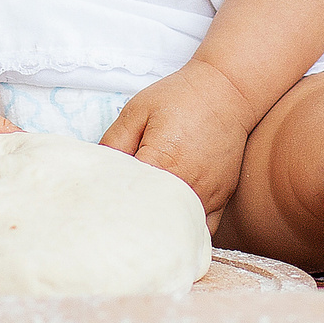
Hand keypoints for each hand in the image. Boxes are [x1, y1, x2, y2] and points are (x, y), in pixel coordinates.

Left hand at [101, 60, 263, 225]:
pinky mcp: (221, 199)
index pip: (128, 195)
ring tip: (139, 225)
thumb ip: (113, 142)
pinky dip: (184, 232)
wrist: (228, 91)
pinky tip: (168, 227)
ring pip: (176, 228)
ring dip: (157, 228)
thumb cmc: (179, 98)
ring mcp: (207, 195)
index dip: (110, 200)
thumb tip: (96, 171)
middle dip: (131, 219)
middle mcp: (187, 183)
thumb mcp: (137, 111)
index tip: (100, 201)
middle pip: (151, 218)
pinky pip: (202, 230)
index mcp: (162, 160)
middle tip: (114, 217)